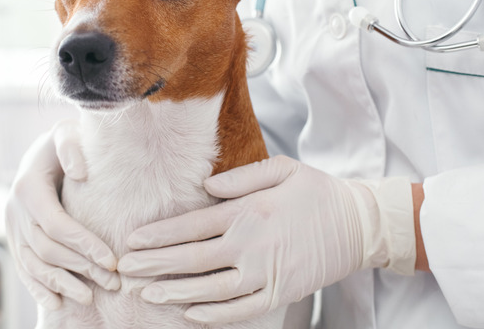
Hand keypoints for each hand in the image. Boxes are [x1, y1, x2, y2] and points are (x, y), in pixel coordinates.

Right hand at [5, 120, 119, 309]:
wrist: (43, 150)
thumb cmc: (63, 141)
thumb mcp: (67, 133)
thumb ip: (71, 147)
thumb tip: (79, 172)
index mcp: (28, 187)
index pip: (57, 225)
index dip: (84, 245)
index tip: (112, 260)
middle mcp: (15, 211)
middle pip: (48, 250)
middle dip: (81, 268)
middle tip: (113, 283)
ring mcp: (12, 228)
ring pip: (35, 265)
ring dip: (62, 284)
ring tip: (90, 298)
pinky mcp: (15, 239)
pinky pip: (24, 269)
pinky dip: (39, 288)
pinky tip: (57, 303)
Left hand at [117, 155, 414, 323]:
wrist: (359, 224)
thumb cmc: (317, 192)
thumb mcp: (282, 169)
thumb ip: (241, 178)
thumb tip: (204, 188)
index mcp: (248, 212)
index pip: (191, 226)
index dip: (159, 235)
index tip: (132, 241)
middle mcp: (251, 245)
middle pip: (192, 260)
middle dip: (154, 266)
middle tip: (124, 270)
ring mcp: (265, 274)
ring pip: (210, 290)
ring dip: (175, 294)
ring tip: (146, 295)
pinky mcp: (280, 294)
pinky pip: (241, 311)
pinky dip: (214, 316)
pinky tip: (190, 316)